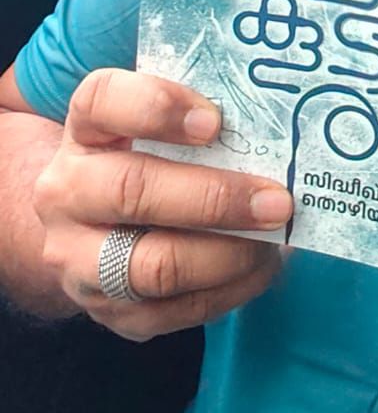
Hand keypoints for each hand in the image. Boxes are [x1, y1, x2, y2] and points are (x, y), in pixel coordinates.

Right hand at [33, 67, 293, 341]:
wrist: (94, 227)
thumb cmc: (148, 158)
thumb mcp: (156, 124)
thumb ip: (199, 115)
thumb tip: (275, 124)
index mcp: (83, 130)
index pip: (101, 101)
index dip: (156, 107)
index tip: (214, 121)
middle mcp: (66, 193)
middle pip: (130, 191)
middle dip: (214, 198)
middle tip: (276, 199)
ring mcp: (78, 260)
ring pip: (151, 266)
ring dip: (227, 253)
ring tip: (273, 237)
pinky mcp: (108, 311)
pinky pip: (174, 312)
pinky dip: (230, 290)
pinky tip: (262, 266)